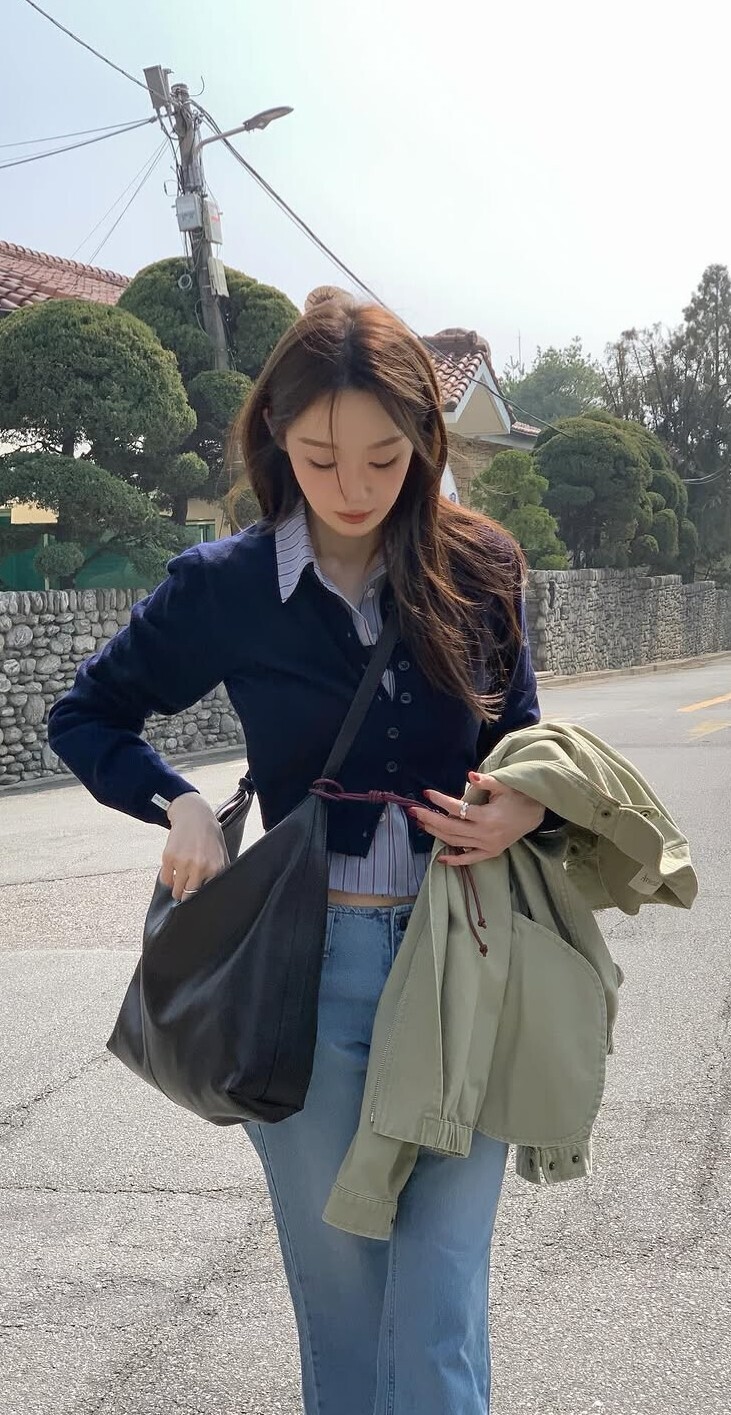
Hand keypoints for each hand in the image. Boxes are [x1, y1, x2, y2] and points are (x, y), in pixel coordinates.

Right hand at [160, 793, 228, 901]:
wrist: (194, 815)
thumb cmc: (209, 837)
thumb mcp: (222, 855)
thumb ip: (220, 875)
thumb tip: (216, 895)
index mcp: (215, 868)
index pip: (206, 895)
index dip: (202, 898)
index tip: (199, 900)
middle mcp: (199, 867)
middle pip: (189, 896)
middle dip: (187, 897)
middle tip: (187, 893)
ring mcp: (183, 862)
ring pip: (176, 891)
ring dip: (177, 890)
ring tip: (180, 884)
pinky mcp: (169, 857)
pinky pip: (165, 880)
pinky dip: (168, 880)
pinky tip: (173, 873)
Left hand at [409, 771, 544, 866]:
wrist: (534, 814)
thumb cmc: (518, 797)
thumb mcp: (504, 786)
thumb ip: (486, 782)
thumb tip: (470, 776)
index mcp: (487, 816)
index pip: (457, 809)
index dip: (440, 801)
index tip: (427, 793)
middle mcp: (485, 833)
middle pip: (450, 827)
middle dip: (430, 819)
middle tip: (414, 811)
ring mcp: (487, 846)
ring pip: (455, 842)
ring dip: (436, 833)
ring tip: (422, 823)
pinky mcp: (490, 853)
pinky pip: (469, 859)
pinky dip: (455, 860)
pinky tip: (440, 858)